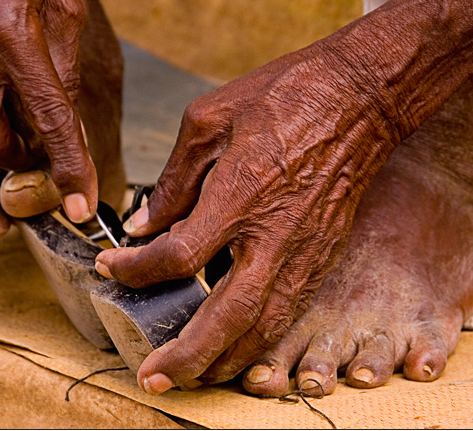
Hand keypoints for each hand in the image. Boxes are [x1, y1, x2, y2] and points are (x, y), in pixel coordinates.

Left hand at [95, 42, 399, 391]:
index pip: (177, 256)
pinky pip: (288, 312)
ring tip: (188, 374)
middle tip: (150, 376)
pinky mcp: (323, 255)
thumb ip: (174, 179)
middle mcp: (274, 236)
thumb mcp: (210, 119)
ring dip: (223, 360)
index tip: (112, 268)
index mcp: (240, 195)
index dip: (136, 270)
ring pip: (262, 327)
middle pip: (225, 318)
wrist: (360, 98)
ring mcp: (304, 252)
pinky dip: (259, 341)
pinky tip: (237, 348)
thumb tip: (147, 224)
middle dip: (185, 355)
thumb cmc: (286, 97)